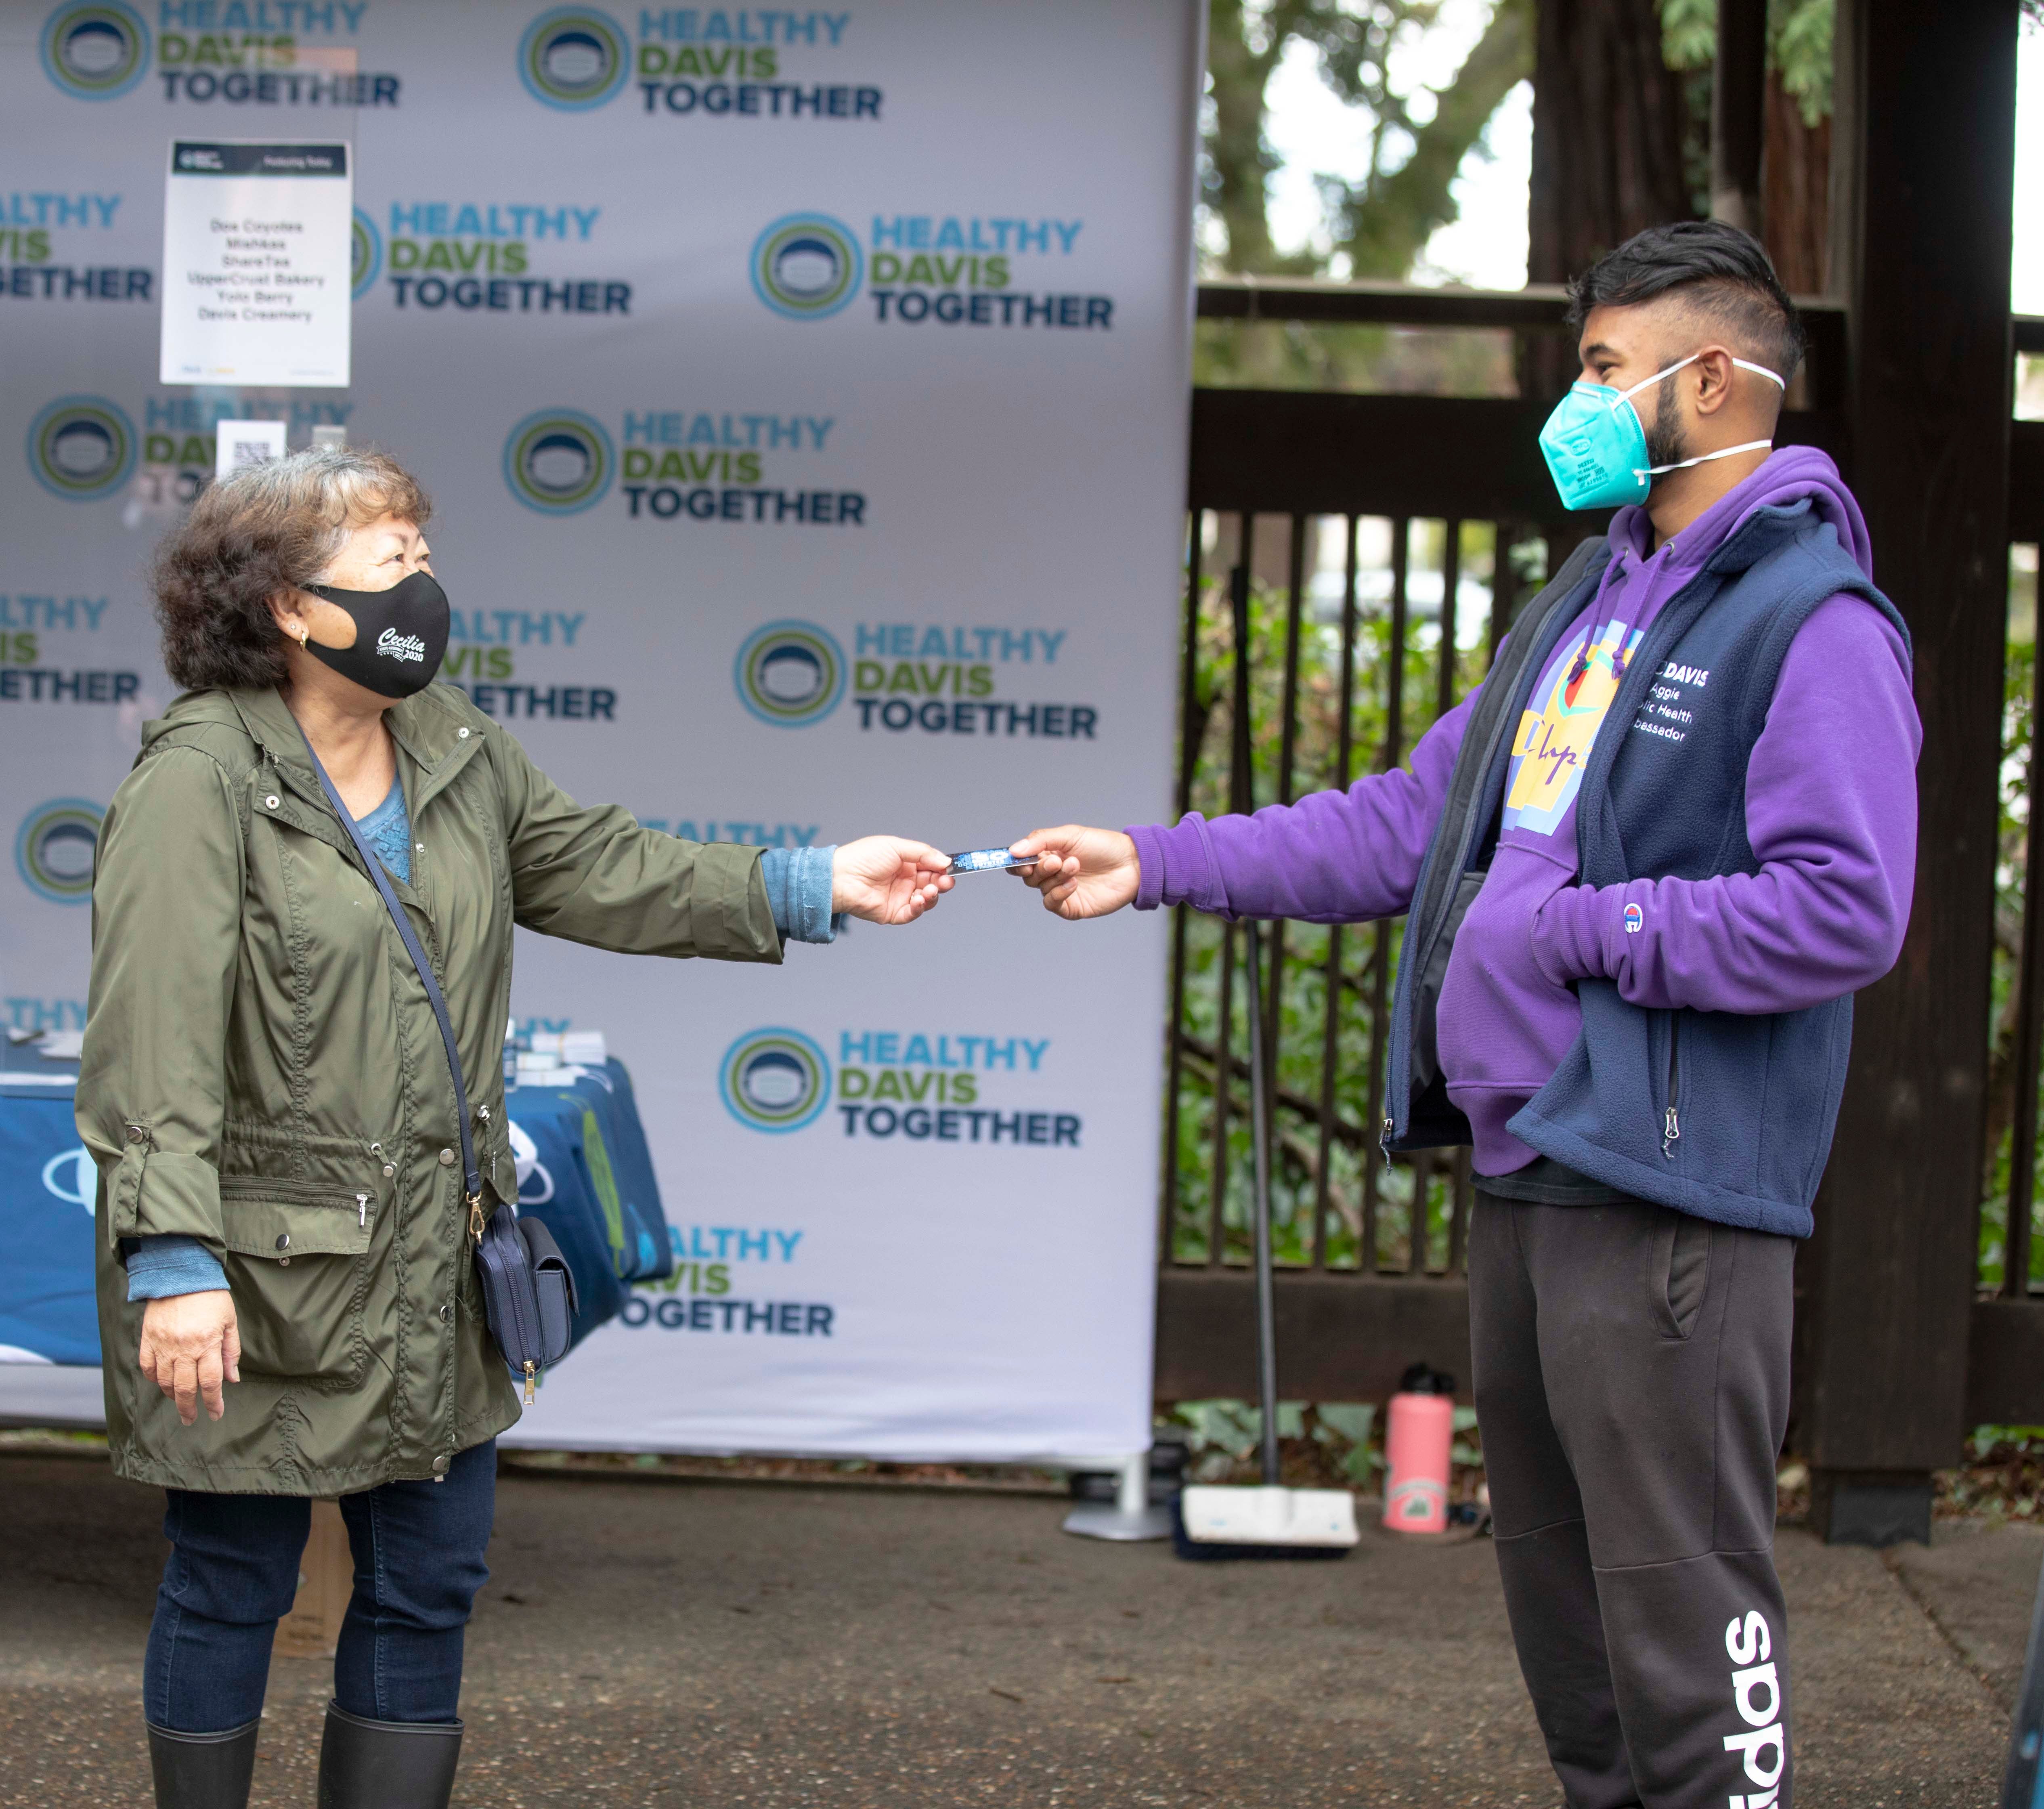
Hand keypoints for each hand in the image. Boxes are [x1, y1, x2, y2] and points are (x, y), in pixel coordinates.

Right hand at [138, 1290, 239, 1426]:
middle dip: (189, 1408)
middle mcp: (183, 1348)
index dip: (213, 1402)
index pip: (211, 1382)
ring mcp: (162, 1345)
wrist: (180, 1274)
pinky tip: (163, 1383)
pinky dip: (154, 1379)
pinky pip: (147, 1367)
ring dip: (173, 1396)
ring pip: (165, 1381)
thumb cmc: (211, 1297)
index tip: (215, 1414)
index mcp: (207, 1343)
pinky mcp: (147, 1339)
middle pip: (185, 1388)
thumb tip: (232, 1379)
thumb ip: (231, 1351)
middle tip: (191, 1419)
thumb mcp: (229, 1321)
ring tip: (180, 1402)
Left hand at [831, 838, 953, 924]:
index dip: (943, 868)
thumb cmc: (863, 857)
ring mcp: (900, 897)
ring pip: (926, 900)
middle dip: (942, 883)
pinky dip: (919, 908)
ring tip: (929, 890)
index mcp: (906, 863)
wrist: (841, 877)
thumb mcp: (896, 847)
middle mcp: (905, 881)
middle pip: (933, 884)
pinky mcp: (893, 913)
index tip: (953, 868)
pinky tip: (919, 900)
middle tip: (945, 881)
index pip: (932, 867)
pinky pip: (912, 913)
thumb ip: (923, 853)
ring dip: (932, 895)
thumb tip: (946, 861)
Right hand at [1008, 825, 1140, 919]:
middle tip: (1056, 860)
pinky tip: (1074, 883)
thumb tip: (1013, 850)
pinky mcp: (1072, 907)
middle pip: (1028, 876)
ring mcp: (1061, 891)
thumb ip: (1040, 840)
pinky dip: (1059, 893)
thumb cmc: (1103, 846)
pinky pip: (1052, 904)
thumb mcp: (1070, 835)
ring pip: (1041, 888)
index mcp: (1049, 854)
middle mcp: (1052, 874)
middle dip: (1039, 868)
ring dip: (1055, 877)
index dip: (1015, 862)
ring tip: (1075, 866)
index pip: (1021, 861)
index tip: (1018, 860)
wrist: (1132, 864)